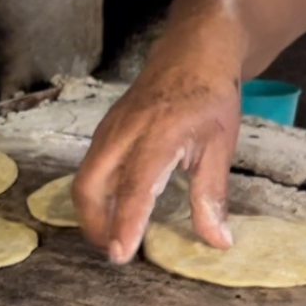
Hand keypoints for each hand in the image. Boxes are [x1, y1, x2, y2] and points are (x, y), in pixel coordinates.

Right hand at [71, 62, 241, 263]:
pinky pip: (89, 170)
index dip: (125, 223)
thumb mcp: (221, 146)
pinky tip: (113, 210)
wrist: (191, 52)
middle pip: (89, 187)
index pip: (133, 187)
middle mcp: (123, 134)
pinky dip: (95, 197)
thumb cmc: (210, 97)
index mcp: (157, 136)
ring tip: (113, 237)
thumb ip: (212, 195)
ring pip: (83, 181)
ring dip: (92, 214)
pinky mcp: (103, 133)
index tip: (122, 254)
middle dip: (96, 226)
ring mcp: (107, 132)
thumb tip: (217, 242)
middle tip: (117, 253)